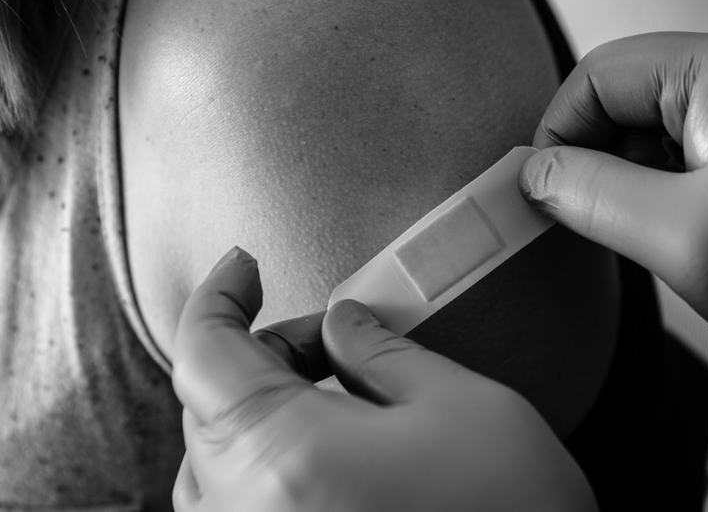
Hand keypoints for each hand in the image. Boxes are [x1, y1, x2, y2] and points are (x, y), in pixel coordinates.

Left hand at [171, 247, 596, 511]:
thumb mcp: (459, 403)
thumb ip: (381, 350)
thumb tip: (340, 323)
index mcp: (284, 456)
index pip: (203, 353)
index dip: (219, 294)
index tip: (245, 265)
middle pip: (211, 404)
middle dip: (266, 352)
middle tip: (338, 338)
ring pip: (219, 459)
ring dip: (264, 408)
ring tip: (336, 392)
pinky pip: (238, 503)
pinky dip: (266, 460)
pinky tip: (326, 447)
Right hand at [519, 32, 707, 395]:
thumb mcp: (683, 239)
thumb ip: (593, 196)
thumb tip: (539, 173)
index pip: (600, 74)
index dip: (558, 134)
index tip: (545, 190)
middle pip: (637, 97)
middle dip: (607, 162)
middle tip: (607, 225)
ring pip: (676, 126)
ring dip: (652, 181)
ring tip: (674, 239)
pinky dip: (692, 188)